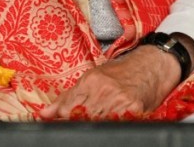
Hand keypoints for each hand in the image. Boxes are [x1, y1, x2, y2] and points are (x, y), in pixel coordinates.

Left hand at [38, 45, 180, 119]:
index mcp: (90, 82)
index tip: (61, 122)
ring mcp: (120, 101)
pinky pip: (117, 124)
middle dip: (77, 122)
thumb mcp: (91, 79)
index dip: (62, 118)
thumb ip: (67, 98)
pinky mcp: (134, 110)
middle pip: (82, 116)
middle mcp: (103, 90)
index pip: (68, 107)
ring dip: (93, 125)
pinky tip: (110, 123)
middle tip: (78, 123)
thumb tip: (44, 114)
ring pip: (98, 122)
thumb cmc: (119, 73)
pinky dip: (111, 125)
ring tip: (95, 123)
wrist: (150, 67)